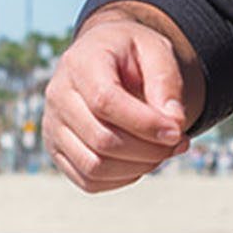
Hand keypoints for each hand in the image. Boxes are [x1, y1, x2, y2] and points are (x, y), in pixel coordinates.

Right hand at [44, 7, 199, 191]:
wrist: (105, 57)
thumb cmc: (132, 54)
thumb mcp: (156, 51)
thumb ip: (167, 83)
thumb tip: (174, 124)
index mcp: (80, 62)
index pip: (105, 102)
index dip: (145, 123)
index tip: (177, 132)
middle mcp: (58, 96)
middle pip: (101, 139)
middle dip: (149, 149)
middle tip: (179, 141)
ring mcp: (53, 126)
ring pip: (94, 166)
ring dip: (139, 167)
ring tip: (164, 150)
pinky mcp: (57, 150)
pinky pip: (89, 180)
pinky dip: (123, 178)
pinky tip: (143, 159)